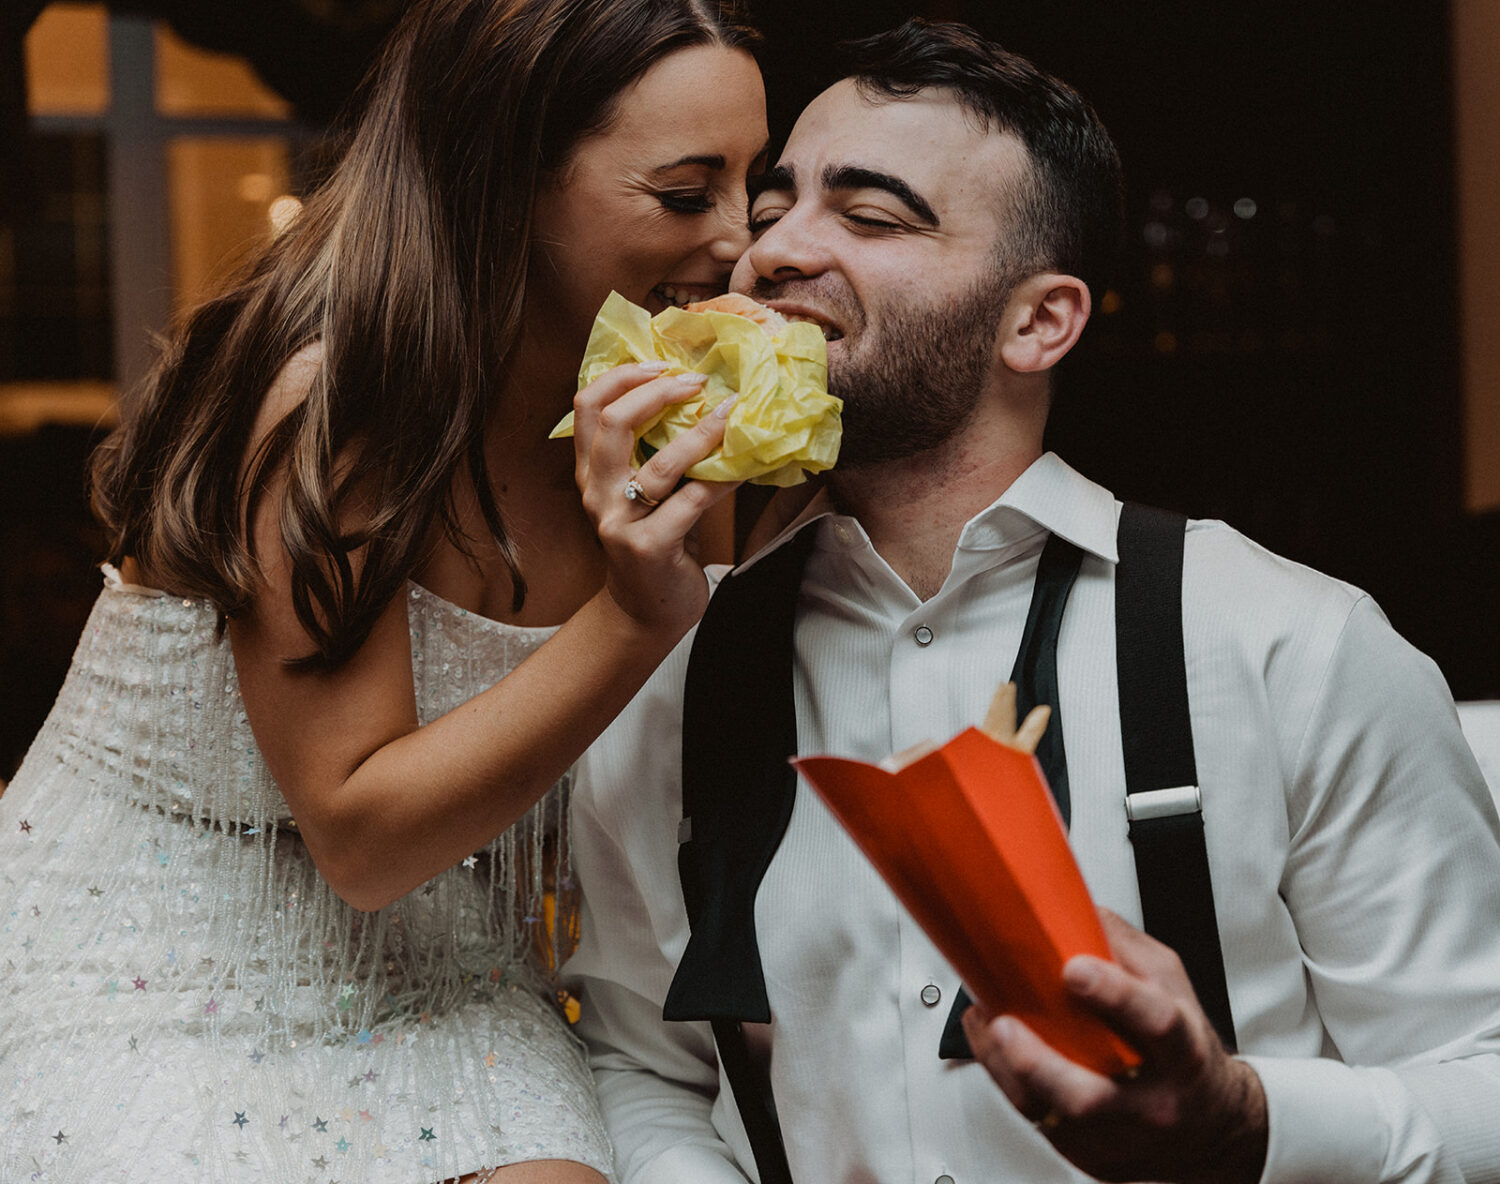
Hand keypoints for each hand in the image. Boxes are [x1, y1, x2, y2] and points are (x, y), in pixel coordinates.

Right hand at [572, 363, 739, 634]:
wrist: (648, 611)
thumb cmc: (654, 545)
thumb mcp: (641, 495)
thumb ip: (652, 453)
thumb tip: (701, 399)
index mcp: (590, 472)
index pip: (586, 406)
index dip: (621, 376)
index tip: (660, 364)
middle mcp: (597, 494)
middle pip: (612, 423)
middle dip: (657, 392)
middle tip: (697, 381)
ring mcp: (619, 523)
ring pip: (659, 464)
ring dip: (701, 434)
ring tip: (729, 413)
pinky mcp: (648, 547)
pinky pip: (693, 500)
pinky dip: (723, 477)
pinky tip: (745, 465)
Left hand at [961, 909, 1266, 1183]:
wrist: (1211, 1130)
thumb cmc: (1186, 1053)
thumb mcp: (1174, 988)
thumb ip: (1127, 949)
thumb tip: (1076, 910)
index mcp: (1183, 1052)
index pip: (1157, 1023)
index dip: (1115, 994)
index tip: (1074, 968)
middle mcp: (1151, 1102)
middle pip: (1090, 1095)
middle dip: (1038, 1062)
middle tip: (1005, 1023)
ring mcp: (1117, 1135)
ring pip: (1051, 1113)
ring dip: (1008, 1068)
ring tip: (985, 1024)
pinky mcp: (1089, 1153)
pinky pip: (1037, 1120)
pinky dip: (1006, 1079)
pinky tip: (991, 1045)